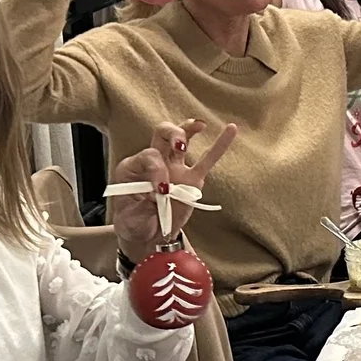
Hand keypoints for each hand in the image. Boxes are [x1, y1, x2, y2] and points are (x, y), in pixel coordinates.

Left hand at [110, 119, 240, 254]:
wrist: (146, 235)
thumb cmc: (134, 223)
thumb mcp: (130, 217)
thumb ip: (142, 205)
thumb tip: (162, 192)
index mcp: (133, 167)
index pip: (149, 156)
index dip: (157, 169)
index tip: (162, 190)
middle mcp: (154, 163)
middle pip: (162, 134)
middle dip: (172, 135)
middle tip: (181, 147)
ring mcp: (174, 168)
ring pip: (181, 139)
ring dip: (189, 130)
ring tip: (200, 125)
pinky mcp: (192, 180)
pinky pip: (207, 160)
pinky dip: (220, 145)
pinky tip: (230, 130)